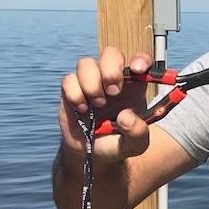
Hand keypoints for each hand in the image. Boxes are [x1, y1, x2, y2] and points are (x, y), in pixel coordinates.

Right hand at [57, 46, 154, 164]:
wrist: (93, 155)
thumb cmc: (119, 142)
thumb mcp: (136, 145)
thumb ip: (138, 133)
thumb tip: (125, 116)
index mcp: (134, 85)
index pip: (140, 60)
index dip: (140, 59)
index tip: (138, 69)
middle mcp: (112, 79)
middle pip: (110, 53)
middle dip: (111, 68)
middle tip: (113, 92)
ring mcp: (90, 82)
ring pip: (85, 63)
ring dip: (91, 83)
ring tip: (98, 104)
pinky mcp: (71, 91)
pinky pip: (68, 80)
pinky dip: (75, 94)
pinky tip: (83, 109)